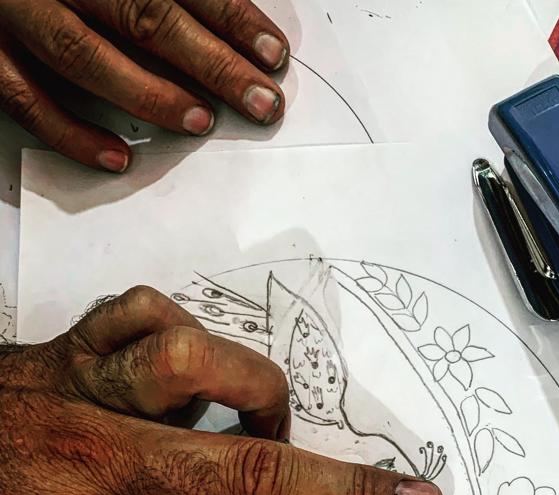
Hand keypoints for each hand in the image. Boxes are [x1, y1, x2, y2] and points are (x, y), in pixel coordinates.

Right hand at [0, 0, 289, 171]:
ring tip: (200, 120)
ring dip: (148, 93)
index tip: (274, 55)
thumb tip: (227, 30)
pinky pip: (25, 97)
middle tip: (259, 100)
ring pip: (82, 54)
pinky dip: (72, 132)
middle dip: (210, 62)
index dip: (231, 17)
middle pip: (143, 16)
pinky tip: (118, 157)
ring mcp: (12, 12)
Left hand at [0, 286, 443, 494]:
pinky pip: (149, 313)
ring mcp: (89, 389)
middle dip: (345, 490)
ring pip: (198, 367)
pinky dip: (188, 332)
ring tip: (276, 425)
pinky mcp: (77, 341)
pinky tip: (201, 372)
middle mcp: (99, 456)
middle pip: (245, 470)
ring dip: (257, 394)